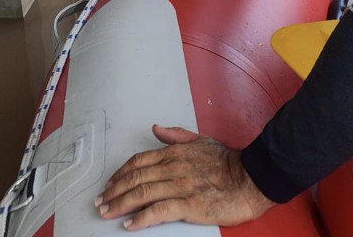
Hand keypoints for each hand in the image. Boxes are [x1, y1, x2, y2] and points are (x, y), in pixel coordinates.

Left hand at [95, 125, 275, 230]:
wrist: (252, 177)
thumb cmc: (229, 162)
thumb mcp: (200, 140)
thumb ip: (176, 135)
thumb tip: (156, 128)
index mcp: (174, 153)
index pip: (138, 161)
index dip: (120, 174)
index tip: (110, 184)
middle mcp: (173, 168)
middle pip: (134, 178)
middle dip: (113, 191)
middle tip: (101, 201)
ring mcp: (180, 186)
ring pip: (141, 194)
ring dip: (120, 204)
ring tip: (107, 213)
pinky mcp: (189, 204)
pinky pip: (158, 211)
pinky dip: (141, 219)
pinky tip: (130, 225)